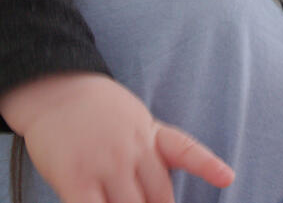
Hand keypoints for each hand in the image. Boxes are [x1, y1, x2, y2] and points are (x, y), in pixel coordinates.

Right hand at [0, 72, 233, 202]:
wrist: (55, 90)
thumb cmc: (97, 112)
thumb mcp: (136, 121)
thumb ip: (152, 152)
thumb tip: (160, 194)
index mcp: (150, 134)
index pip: (185, 150)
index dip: (208, 166)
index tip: (227, 177)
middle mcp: (133, 150)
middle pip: (158, 200)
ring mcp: (106, 165)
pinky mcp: (76, 179)